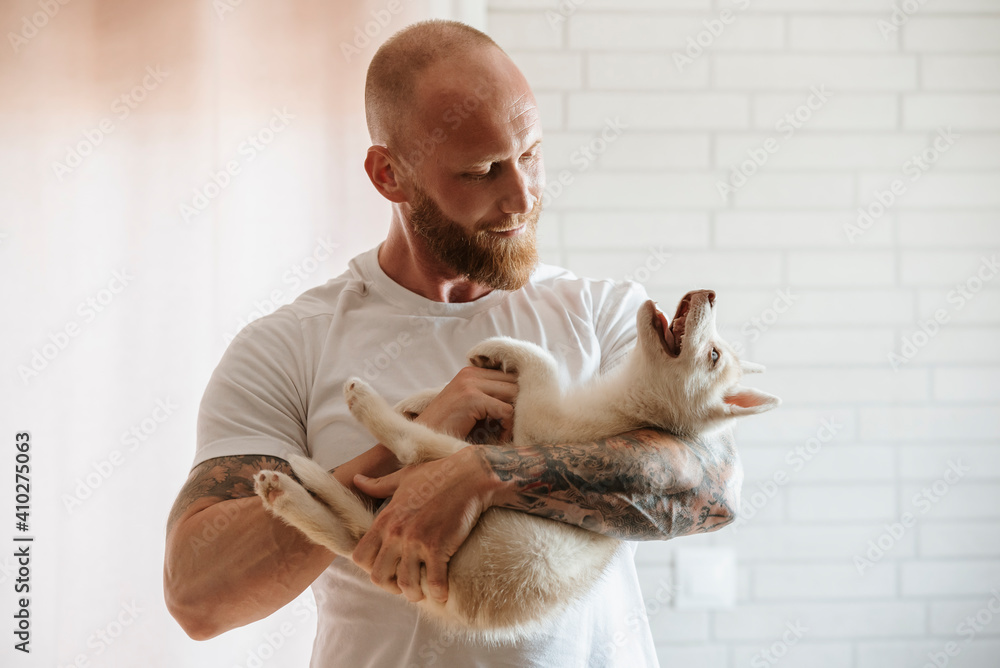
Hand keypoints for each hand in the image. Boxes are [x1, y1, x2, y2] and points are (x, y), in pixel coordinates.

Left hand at [350, 447, 495, 602]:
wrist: (469, 476)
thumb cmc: (437, 475)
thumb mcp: (403, 477)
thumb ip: (378, 485)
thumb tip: (357, 479)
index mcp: (385, 519)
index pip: (361, 556)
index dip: (370, 568)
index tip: (387, 568)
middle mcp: (396, 533)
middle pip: (378, 576)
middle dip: (390, 586)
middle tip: (405, 584)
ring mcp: (416, 541)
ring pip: (405, 584)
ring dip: (414, 593)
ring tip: (424, 591)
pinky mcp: (438, 547)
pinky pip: (433, 582)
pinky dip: (438, 592)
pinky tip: (443, 592)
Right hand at [412, 366, 517, 440]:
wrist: (422, 439)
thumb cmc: (448, 428)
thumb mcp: (470, 406)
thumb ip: (490, 397)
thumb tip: (522, 399)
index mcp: (471, 372)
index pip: (509, 376)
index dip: (517, 397)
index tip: (512, 417)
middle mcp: (471, 373)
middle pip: (514, 383)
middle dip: (518, 405)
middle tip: (512, 426)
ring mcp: (470, 384)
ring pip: (513, 394)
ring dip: (514, 416)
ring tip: (504, 433)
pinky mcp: (472, 398)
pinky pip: (506, 410)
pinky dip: (508, 426)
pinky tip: (499, 437)